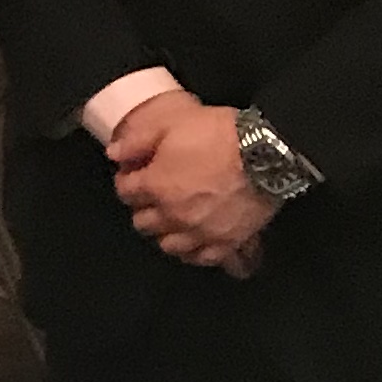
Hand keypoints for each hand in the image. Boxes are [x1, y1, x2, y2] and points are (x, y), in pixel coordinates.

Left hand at [108, 90, 276, 265]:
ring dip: (166, 232)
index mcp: (155, 187)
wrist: (268, 153)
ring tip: (174, 220)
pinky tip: (197, 241)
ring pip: (169, 245)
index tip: (136, 174)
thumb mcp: (171, 124)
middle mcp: (173, 215)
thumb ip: (137, 140)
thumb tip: (113, 154)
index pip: (125, 192)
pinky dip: (196, 251)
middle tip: (154, 196)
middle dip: (144, 208)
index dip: (128, 181)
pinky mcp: (228, 242)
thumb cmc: (218, 134)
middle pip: (143, 223)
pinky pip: (203, 257)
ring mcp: (201, 232)